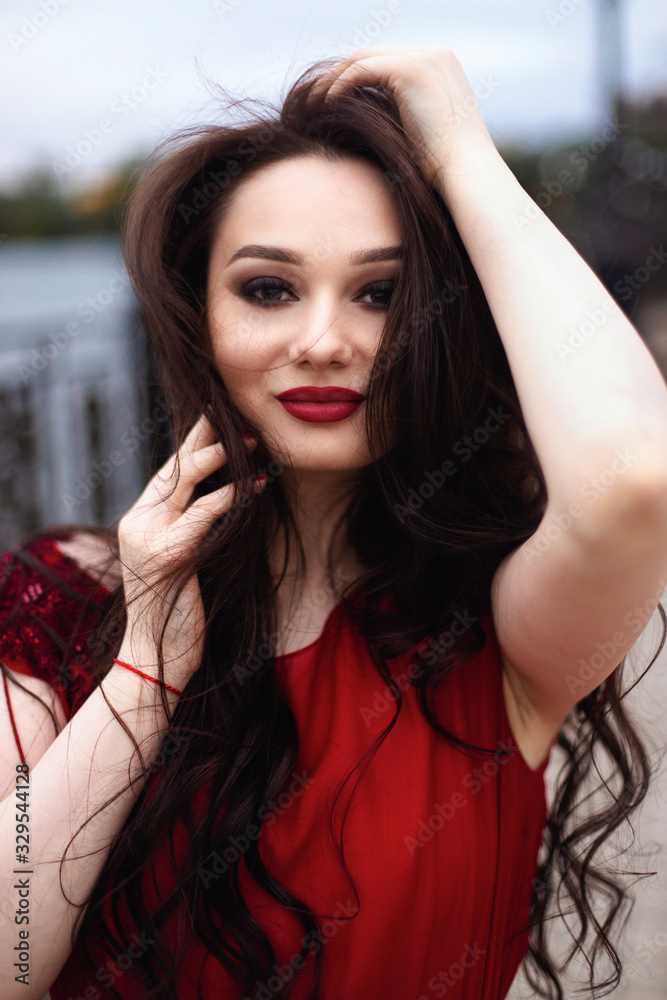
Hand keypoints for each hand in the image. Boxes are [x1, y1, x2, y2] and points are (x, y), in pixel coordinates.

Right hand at [116, 414, 264, 684]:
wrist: (154, 657)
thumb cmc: (176, 611)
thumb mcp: (181, 559)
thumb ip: (190, 527)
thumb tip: (223, 494)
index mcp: (139, 521)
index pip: (168, 470)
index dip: (194, 441)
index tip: (219, 417)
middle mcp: (137, 522)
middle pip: (175, 465)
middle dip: (208, 436)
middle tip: (241, 420)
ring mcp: (148, 537)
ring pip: (186, 479)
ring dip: (222, 457)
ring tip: (252, 443)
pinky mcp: (169, 555)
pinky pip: (205, 513)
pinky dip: (232, 495)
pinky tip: (254, 485)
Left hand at [309, 44, 496, 188]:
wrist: (465, 171)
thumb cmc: (444, 167)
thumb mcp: (421, 132)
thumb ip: (401, 114)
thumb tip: (367, 120)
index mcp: (438, 65)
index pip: (385, 61)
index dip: (353, 77)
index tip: (329, 99)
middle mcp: (433, 54)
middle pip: (371, 54)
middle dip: (337, 74)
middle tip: (311, 98)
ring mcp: (423, 58)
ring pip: (362, 58)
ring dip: (332, 79)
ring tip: (311, 103)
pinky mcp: (411, 68)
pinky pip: (362, 70)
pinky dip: (340, 85)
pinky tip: (326, 104)